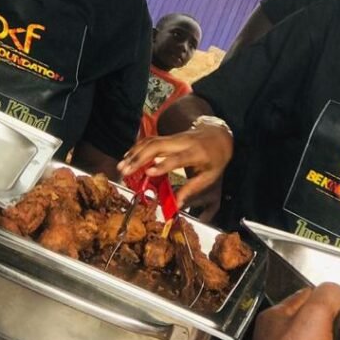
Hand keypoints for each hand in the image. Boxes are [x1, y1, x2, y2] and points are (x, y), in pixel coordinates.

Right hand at [119, 126, 233, 206]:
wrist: (217, 134)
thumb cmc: (215, 158)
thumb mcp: (209, 176)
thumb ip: (191, 189)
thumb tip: (177, 205)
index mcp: (196, 153)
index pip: (177, 158)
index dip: (163, 165)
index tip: (149, 172)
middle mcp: (183, 142)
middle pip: (158, 145)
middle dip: (139, 158)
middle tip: (126, 171)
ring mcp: (174, 137)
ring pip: (151, 141)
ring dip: (134, 153)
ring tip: (122, 167)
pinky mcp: (167, 137)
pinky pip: (149, 140)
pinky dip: (136, 148)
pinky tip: (127, 157)